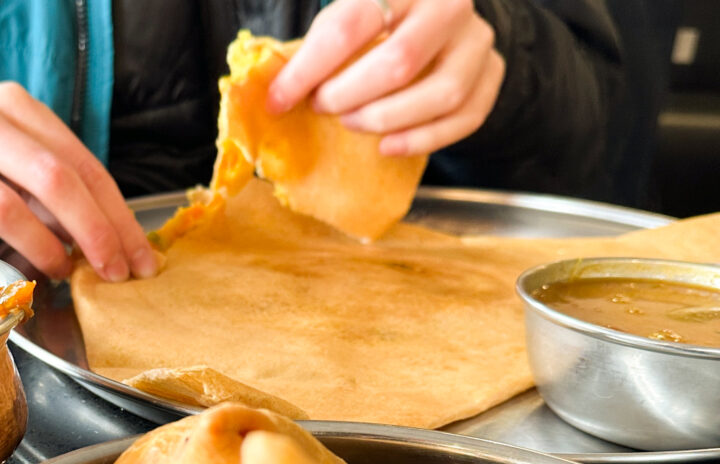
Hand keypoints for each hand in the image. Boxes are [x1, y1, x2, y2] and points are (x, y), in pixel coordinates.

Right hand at [0, 82, 158, 281]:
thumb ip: (52, 185)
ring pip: (5, 207)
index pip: (81, 164)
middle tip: (112, 274)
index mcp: (14, 107)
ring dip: (42, 248)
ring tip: (57, 271)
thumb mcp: (6, 151)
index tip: (139, 261)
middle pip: (53, 180)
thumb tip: (109, 242)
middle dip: (93, 234)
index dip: (117, 218)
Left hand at [267, 0, 504, 156]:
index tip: (279, 101)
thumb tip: (275, 91)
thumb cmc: (383, 24)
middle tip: (324, 108)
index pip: (352, 24)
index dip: (309, 69)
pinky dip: (421, 140)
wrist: (441, 21)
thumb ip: (320, 46)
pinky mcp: (491, 75)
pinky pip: (462, 118)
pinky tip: (388, 147)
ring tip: (354, 125)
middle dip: (351, 95)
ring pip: (439, 93)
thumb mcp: (350, 16)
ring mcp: (476, 40)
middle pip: (400, 60)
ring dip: (386, 119)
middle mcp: (448, 4)